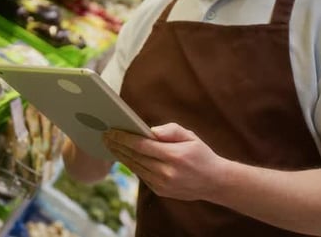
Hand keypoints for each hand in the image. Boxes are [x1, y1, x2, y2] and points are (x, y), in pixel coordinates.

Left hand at [103, 123, 229, 201]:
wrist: (215, 182)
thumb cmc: (201, 154)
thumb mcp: (190, 137)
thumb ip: (170, 130)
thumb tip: (149, 130)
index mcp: (175, 156)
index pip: (142, 145)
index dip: (124, 138)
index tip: (111, 131)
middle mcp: (167, 172)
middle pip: (135, 157)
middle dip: (118, 146)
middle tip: (105, 136)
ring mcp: (163, 184)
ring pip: (136, 167)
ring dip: (121, 156)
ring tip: (110, 145)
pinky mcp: (161, 191)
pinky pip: (142, 176)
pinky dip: (132, 165)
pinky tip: (124, 156)